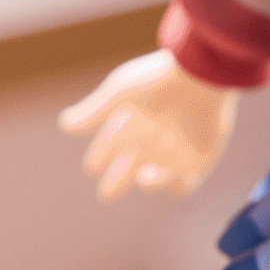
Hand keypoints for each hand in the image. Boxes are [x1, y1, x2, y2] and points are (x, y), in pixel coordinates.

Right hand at [57, 47, 238, 200]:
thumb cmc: (158, 81)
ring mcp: (180, 144)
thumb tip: (65, 124)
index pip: (112, 142)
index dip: (101, 155)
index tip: (92, 167)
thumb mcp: (120, 93)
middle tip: (107, 194)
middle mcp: (157, 132)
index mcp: (137, 116)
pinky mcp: (204, 153)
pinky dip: (180, 186)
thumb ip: (94, 110)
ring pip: (158, 175)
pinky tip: (172, 181)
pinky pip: (189, 181)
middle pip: (131, 165)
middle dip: (117, 181)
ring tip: (145, 176)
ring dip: (150, 182)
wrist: (200, 75)